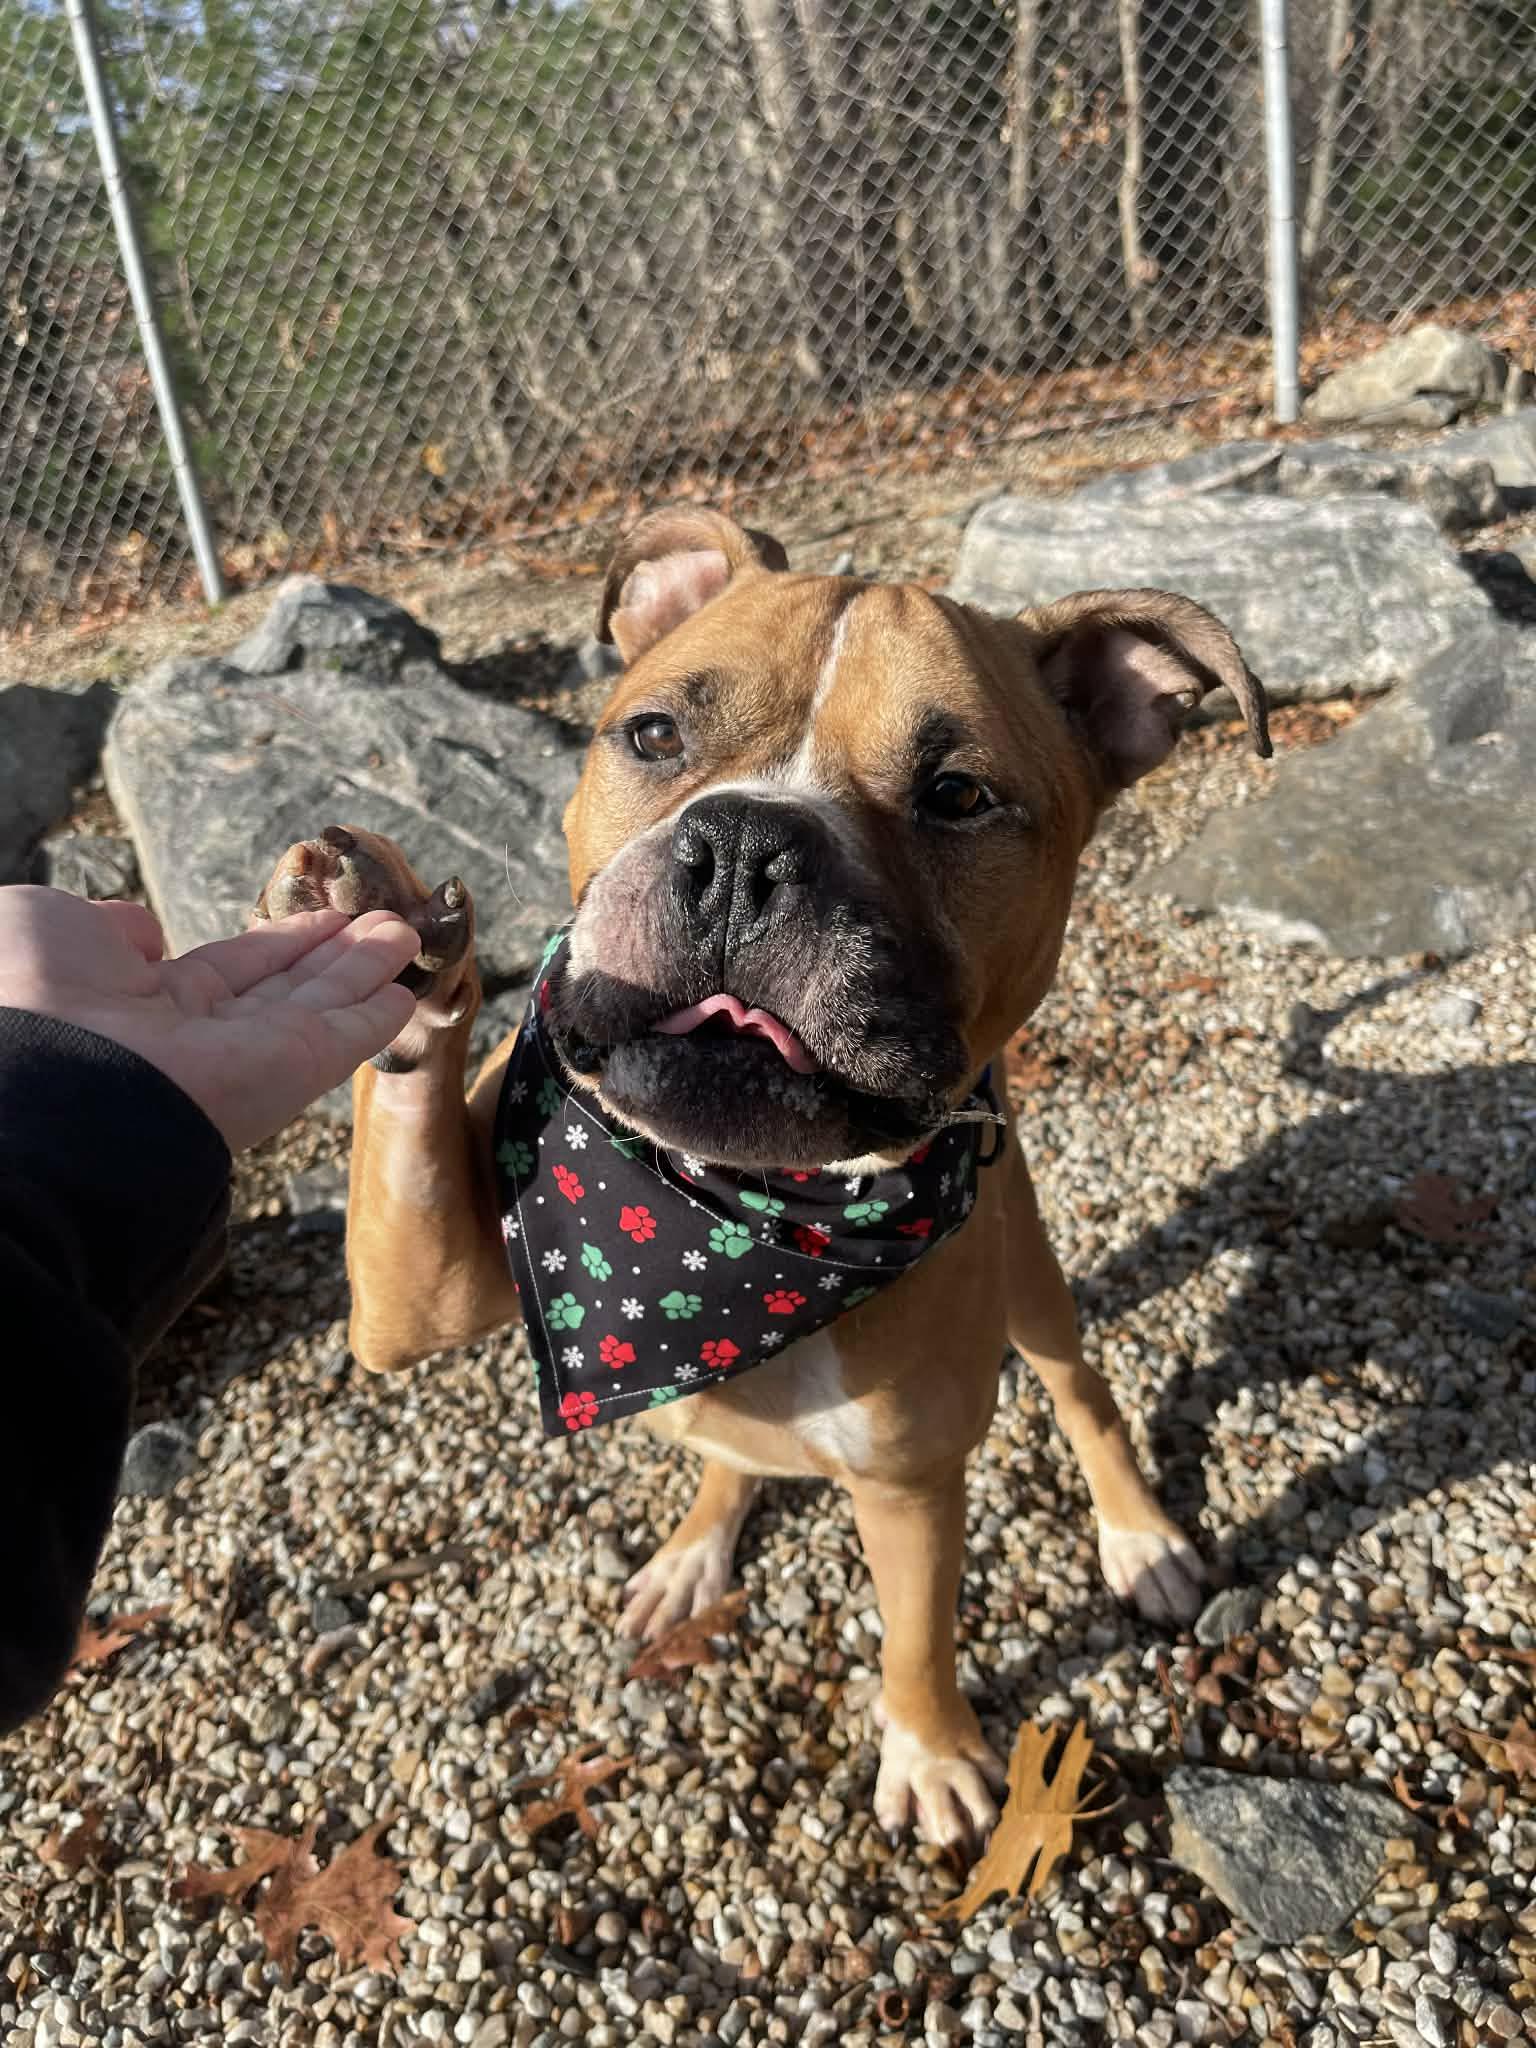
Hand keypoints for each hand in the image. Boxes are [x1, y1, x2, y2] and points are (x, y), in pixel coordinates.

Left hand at [0, 886, 420, 1151]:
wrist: (48, 1081)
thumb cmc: (31, 997)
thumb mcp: (47, 927)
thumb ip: (107, 926)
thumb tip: (146, 934)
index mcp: (138, 1005)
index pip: (225, 972)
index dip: (275, 944)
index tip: (317, 920)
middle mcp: (197, 1038)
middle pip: (282, 990)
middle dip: (331, 954)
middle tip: (379, 923)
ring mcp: (243, 1060)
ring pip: (316, 1008)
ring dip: (363, 970)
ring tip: (404, 934)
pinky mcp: (284, 1075)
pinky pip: (337, 1041)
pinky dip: (374, 1018)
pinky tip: (405, 994)